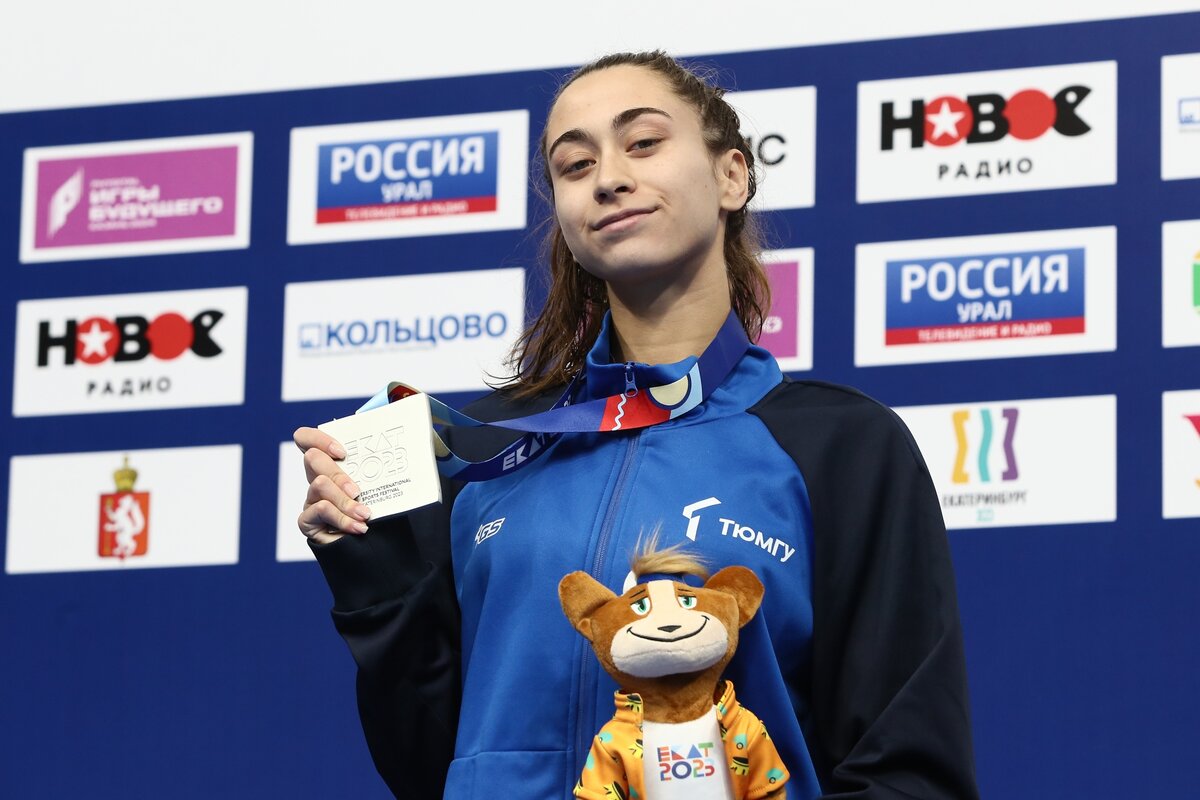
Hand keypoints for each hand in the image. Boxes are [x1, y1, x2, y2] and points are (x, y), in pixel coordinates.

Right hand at [294, 426, 370, 544]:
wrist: (373, 549)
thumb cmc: (378, 512)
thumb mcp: (379, 485)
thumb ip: (379, 466)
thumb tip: (400, 446)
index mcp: (331, 465)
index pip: (306, 439)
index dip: (318, 439)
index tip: (342, 452)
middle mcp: (317, 479)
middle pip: (313, 459)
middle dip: (339, 474)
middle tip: (358, 491)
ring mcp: (310, 499)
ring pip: (320, 484)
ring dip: (345, 501)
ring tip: (365, 514)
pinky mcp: (307, 521)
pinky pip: (320, 509)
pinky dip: (342, 519)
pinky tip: (359, 527)